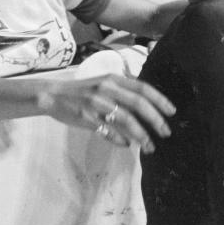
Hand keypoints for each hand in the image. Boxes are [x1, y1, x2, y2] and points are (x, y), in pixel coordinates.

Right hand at [37, 75, 174, 152]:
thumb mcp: (102, 83)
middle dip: (156, 120)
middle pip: (138, 104)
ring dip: (141, 135)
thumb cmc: (80, 91)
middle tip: (166, 132)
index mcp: (112, 78)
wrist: (51, 95)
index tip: (172, 112)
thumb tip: (147, 104)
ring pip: (125, 119)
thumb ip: (122, 90)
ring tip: (150, 146)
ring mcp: (95, 103)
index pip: (142, 87)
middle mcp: (106, 88)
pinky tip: (126, 144)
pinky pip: (108, 130)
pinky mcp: (85, 117)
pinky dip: (120, 139)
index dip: (159, 100)